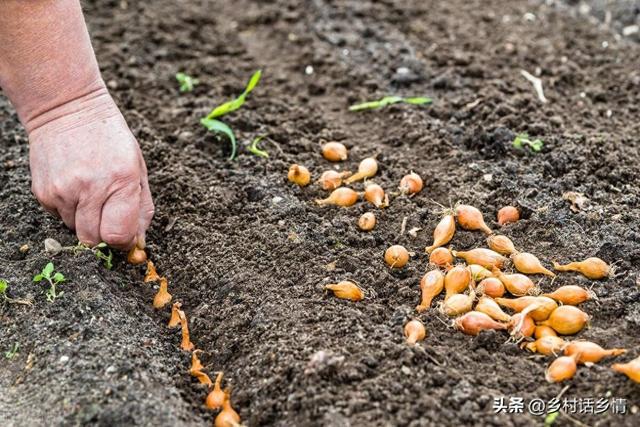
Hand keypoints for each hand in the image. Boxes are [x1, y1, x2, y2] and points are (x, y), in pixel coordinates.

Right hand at [28, 90, 153, 249]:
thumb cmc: (110, 138)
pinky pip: (60, 218)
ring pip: (77, 231)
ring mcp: (63, 191)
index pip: (118, 236)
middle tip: (109, 214)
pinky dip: (70, 210)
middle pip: (94, 241)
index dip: (123, 241)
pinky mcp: (43, 193)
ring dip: (87, 221)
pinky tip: (75, 186)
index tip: (126, 234)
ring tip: (91, 192)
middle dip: (105, 234)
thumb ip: (142, 208)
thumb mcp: (138, 168)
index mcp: (121, 181)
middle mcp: (90, 189)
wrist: (66, 108)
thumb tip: (139, 243)